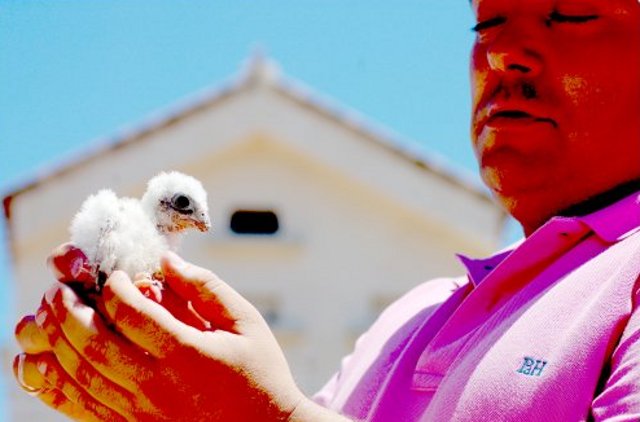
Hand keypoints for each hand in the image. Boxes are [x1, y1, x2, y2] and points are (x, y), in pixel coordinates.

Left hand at [16, 252, 308, 420]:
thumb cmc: (260, 374)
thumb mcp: (246, 323)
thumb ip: (207, 288)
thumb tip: (166, 260)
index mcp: (187, 352)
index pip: (130, 312)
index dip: (113, 286)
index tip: (115, 275)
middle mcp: (157, 384)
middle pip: (92, 342)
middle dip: (69, 309)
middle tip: (62, 288)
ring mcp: (141, 412)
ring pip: (81, 374)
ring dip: (57, 341)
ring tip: (49, 315)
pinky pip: (83, 407)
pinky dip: (56, 384)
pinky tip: (44, 363)